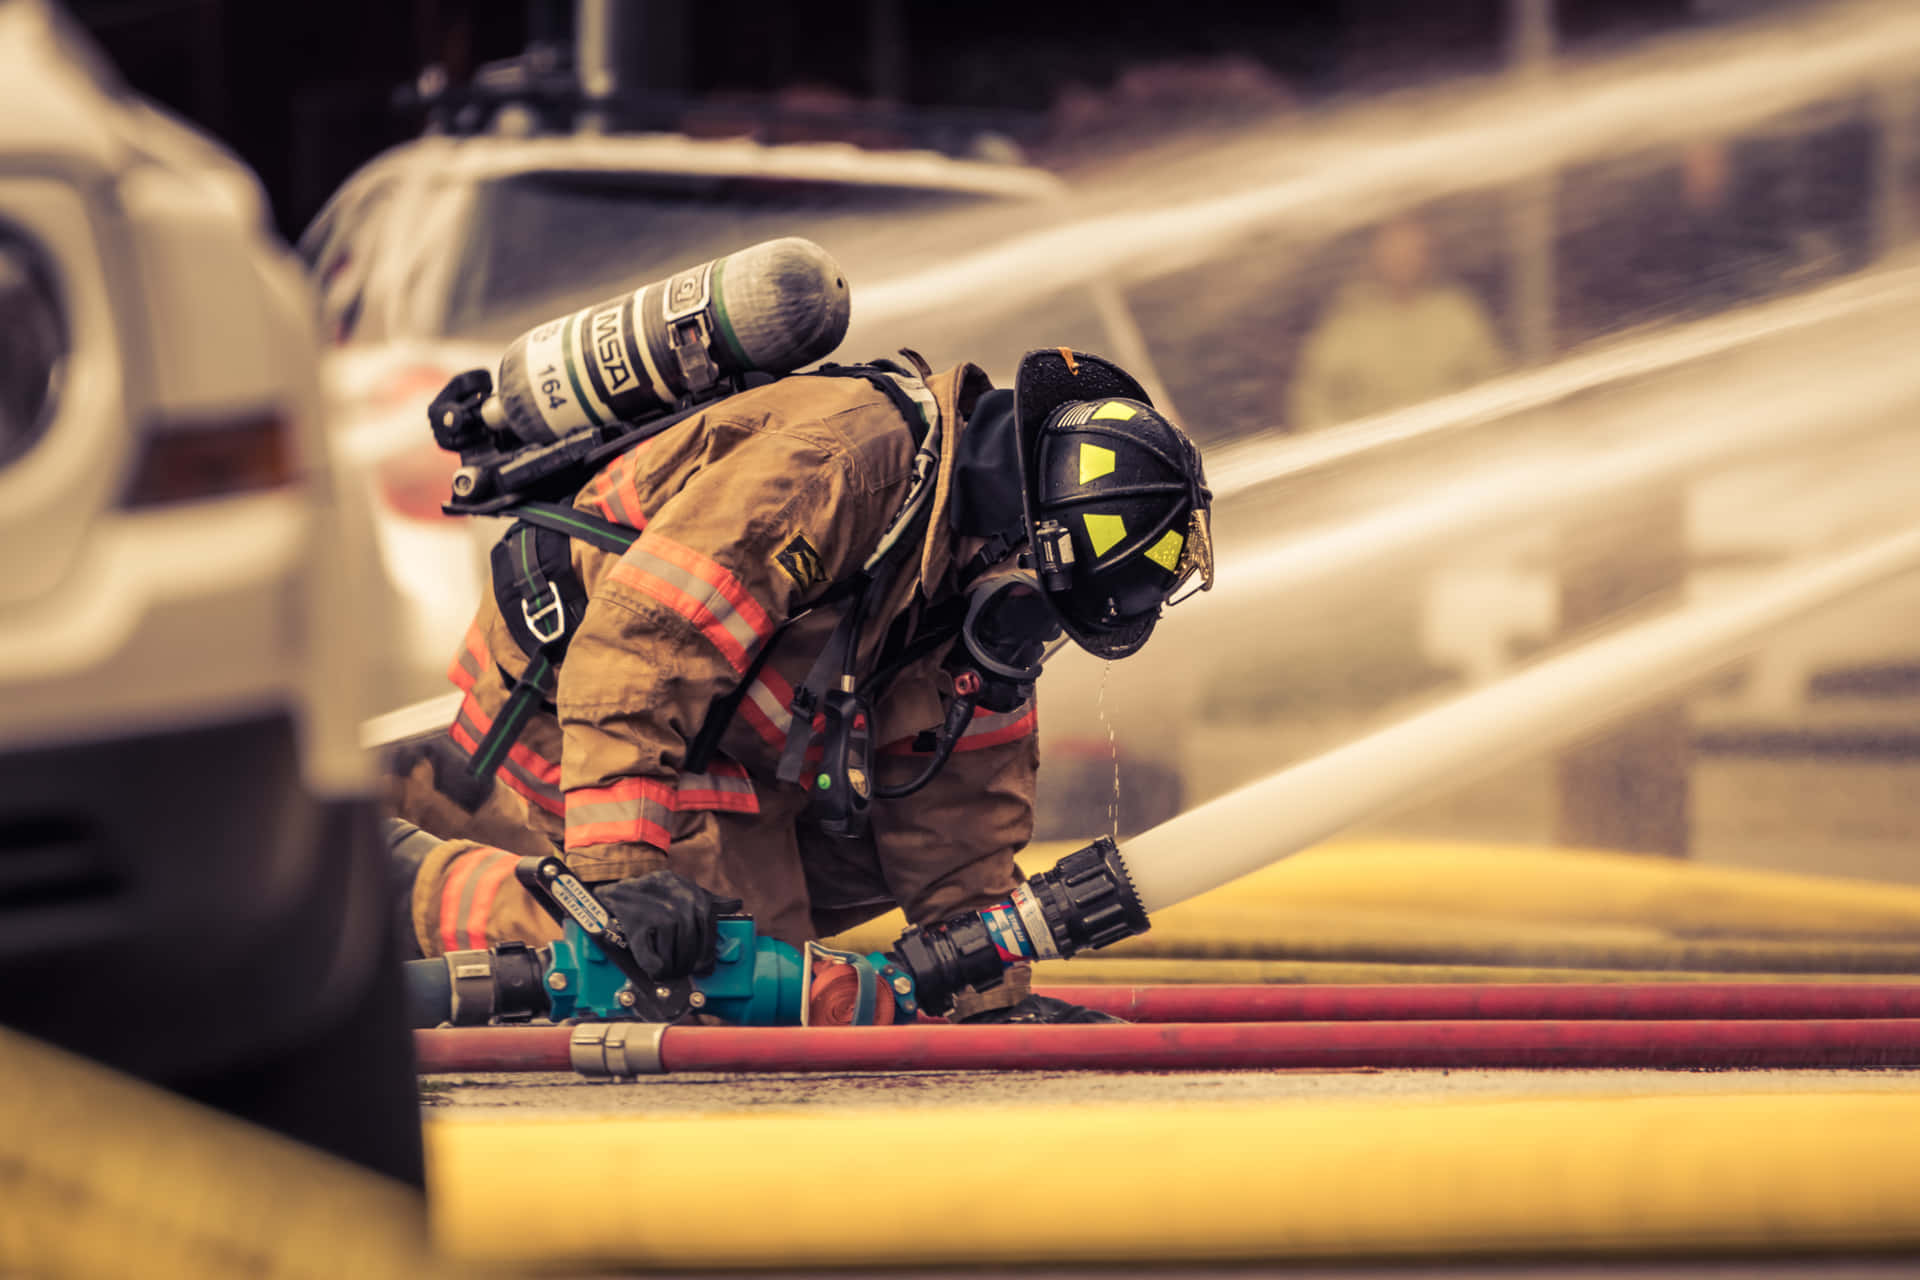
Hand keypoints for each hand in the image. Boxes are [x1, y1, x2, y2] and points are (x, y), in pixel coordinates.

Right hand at [595, 870, 738, 979]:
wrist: (618, 892)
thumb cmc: (656, 894)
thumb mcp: (685, 889)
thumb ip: (711, 899)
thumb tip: (737, 903)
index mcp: (698, 899)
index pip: (709, 939)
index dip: (704, 957)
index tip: (700, 968)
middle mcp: (682, 906)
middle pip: (693, 952)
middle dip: (687, 967)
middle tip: (680, 972)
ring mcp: (661, 915)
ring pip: (675, 959)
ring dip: (670, 970)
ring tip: (666, 969)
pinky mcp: (640, 927)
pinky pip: (654, 962)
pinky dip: (654, 970)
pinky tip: (653, 967)